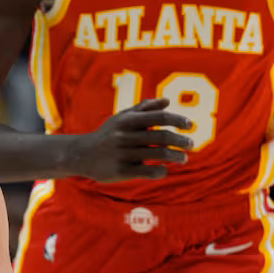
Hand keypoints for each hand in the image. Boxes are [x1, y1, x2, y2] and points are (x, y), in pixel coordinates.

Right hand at [69, 98, 193, 182]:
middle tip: (191, 144)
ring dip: (176, 156)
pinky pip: (148, 171)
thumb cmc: (107, 134)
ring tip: (184, 158)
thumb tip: (167, 101)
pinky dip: (161, 171)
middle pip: (162, 136)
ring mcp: (122, 154)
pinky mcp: (120, 171)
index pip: (159, 117)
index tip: (190, 125)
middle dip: (181, 140)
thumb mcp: (122, 118)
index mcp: (127, 120)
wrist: (82, 155)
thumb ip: (144, 108)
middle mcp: (124, 136)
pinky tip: (165, 169)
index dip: (177, 120)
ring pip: (158, 154)